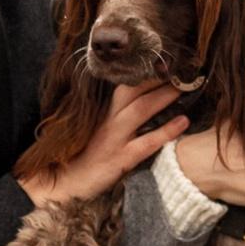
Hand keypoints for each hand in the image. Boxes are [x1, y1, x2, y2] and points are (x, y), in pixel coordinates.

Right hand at [16, 75, 188, 213]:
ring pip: (141, 110)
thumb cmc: (76, 156)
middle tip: (177, 68)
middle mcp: (106, 120)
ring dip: (164, 96)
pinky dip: (167, 131)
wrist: (61, 183)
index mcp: (98, 111)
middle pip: (132, 90)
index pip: (122, 85)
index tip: (160, 61)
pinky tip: (183, 122)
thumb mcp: (88, 129)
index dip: (141, 72)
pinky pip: (147, 142)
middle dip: (155, 77)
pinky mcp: (120, 159)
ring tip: (183, 87)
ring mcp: (113, 139)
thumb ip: (105, 113)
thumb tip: (129, 100)